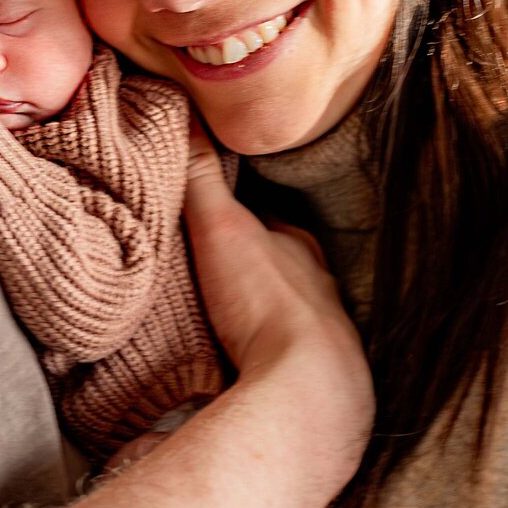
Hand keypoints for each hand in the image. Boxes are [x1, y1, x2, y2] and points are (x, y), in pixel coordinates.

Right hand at [183, 125, 372, 486]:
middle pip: (277, 270)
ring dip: (255, 315)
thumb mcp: (223, 229)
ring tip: (217, 319)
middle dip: (248, 268)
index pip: (266, 221)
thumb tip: (185, 115)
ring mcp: (322, 340)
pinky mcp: (312, 384)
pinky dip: (260, 357)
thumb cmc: (268, 305)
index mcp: (302, 250)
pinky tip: (239, 367)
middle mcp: (320, 291)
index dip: (237, 215)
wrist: (307, 393)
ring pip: (284, 316)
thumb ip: (203, 178)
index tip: (208, 214)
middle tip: (205, 269)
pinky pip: (282, 361)